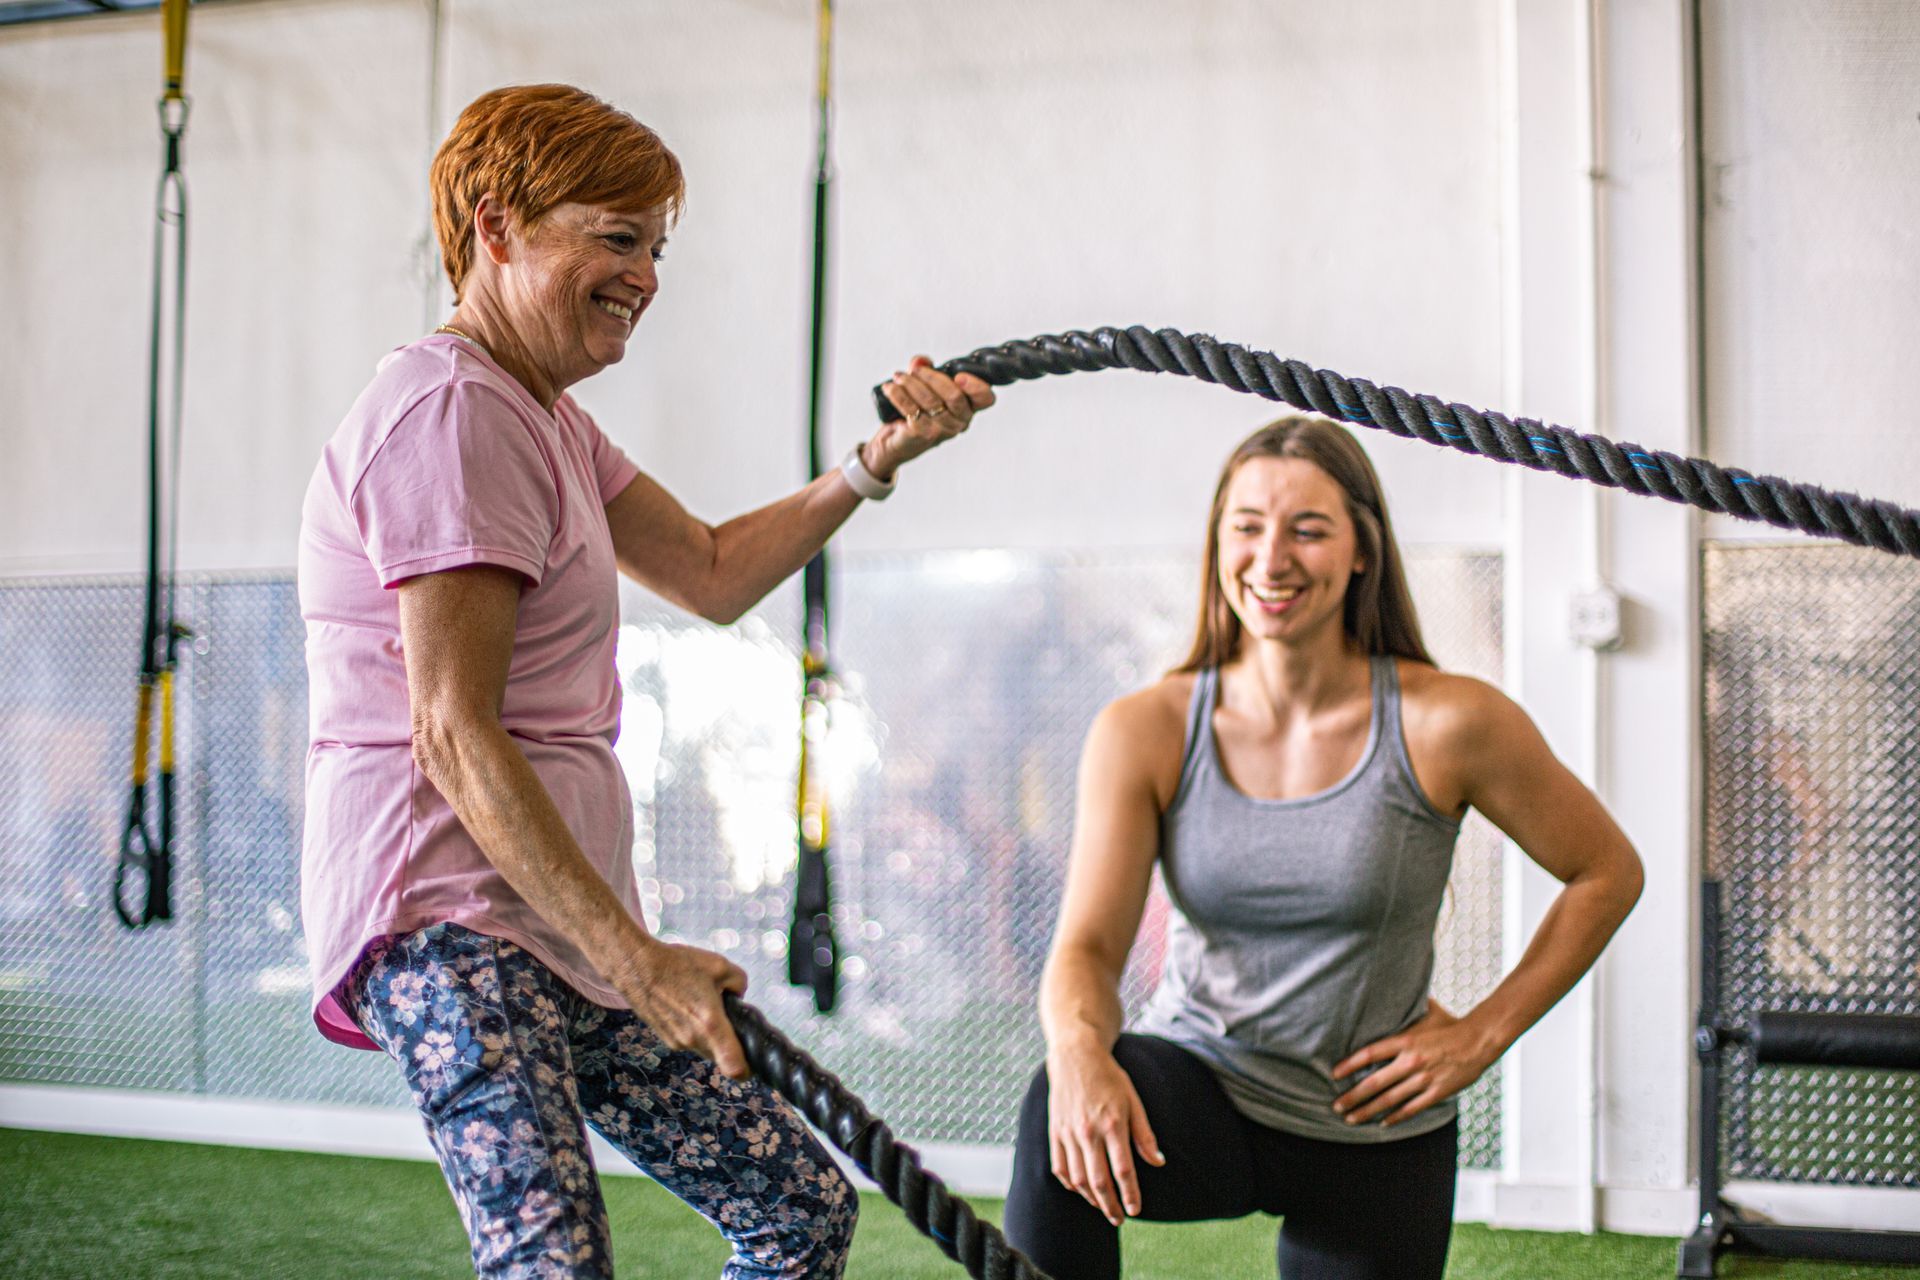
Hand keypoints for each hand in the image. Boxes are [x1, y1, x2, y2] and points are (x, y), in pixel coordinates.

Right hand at [607, 937, 750, 1079]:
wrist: (636, 967)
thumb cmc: (677, 965)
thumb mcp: (720, 966)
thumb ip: (739, 983)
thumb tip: (738, 996)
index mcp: (710, 1024)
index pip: (733, 1065)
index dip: (746, 1070)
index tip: (751, 1065)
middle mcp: (693, 1039)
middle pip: (720, 1056)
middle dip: (729, 1043)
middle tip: (729, 1018)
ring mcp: (677, 1042)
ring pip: (705, 1048)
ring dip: (710, 1035)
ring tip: (703, 1005)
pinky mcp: (665, 1038)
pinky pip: (689, 1041)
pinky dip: (694, 1030)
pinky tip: (688, 1006)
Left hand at [869, 355, 994, 476]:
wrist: (899, 442)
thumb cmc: (919, 412)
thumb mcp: (927, 387)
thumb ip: (926, 369)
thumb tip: (920, 361)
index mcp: (968, 407)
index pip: (985, 398)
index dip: (976, 386)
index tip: (959, 375)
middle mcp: (959, 421)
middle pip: (954, 395)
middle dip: (931, 376)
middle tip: (915, 370)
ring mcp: (942, 430)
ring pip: (930, 400)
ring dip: (911, 383)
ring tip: (899, 376)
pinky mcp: (922, 434)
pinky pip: (911, 409)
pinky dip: (898, 394)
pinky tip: (890, 388)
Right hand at [1046, 1045, 1164, 1225]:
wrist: (1075, 1057)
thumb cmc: (1109, 1078)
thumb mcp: (1133, 1101)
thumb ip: (1144, 1134)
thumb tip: (1158, 1162)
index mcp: (1112, 1125)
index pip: (1123, 1170)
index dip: (1130, 1194)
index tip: (1135, 1210)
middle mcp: (1088, 1132)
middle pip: (1099, 1181)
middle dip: (1110, 1206)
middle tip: (1119, 1219)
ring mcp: (1068, 1133)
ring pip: (1078, 1179)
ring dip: (1091, 1199)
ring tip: (1103, 1207)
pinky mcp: (1054, 1132)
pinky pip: (1060, 1167)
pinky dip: (1070, 1184)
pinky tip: (1081, 1189)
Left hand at [1331, 999, 1500, 1126]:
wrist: (1480, 1040)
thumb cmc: (1451, 1025)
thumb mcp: (1426, 1011)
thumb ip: (1407, 1005)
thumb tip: (1393, 986)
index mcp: (1406, 1041)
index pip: (1370, 1053)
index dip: (1350, 1064)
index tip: (1334, 1074)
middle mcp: (1411, 1061)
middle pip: (1375, 1083)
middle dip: (1353, 1096)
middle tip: (1336, 1105)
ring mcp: (1424, 1079)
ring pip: (1390, 1100)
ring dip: (1368, 1110)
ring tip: (1351, 1117)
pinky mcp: (1437, 1092)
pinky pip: (1411, 1109)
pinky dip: (1395, 1117)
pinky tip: (1382, 1123)